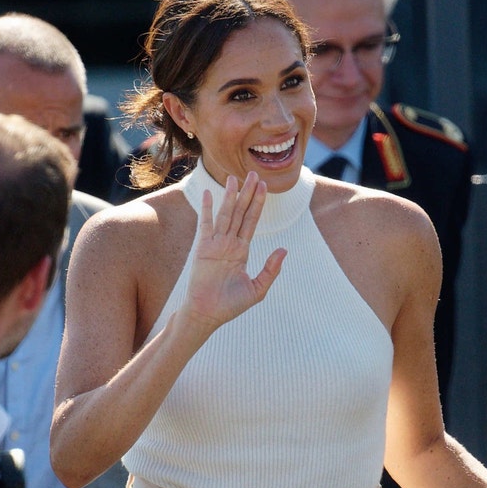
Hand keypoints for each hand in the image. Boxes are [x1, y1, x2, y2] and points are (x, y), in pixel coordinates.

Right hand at [181, 172, 285, 332]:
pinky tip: (209, 193)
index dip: (258, 204)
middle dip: (248, 193)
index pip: (251, 221)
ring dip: (231, 196)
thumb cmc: (230, 305)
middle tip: (254, 173)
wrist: (208, 314)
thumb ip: (271, 269)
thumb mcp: (258, 288)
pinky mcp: (202, 248)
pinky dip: (207, 208)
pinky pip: (205, 224)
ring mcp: (215, 244)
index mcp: (241, 250)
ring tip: (235, 177)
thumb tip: (283, 250)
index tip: (264, 186)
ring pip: (226, 214)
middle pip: (240, 212)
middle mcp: (228, 243)